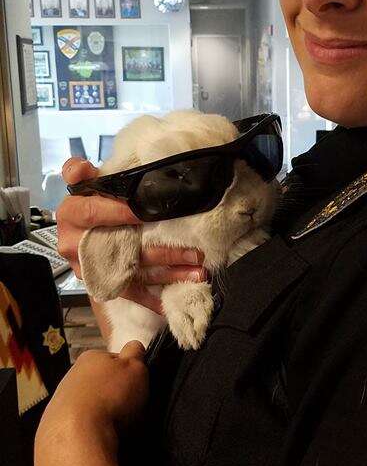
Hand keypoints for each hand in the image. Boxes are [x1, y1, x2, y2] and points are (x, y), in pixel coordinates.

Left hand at [34, 340, 147, 465]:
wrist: (76, 434)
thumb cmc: (110, 396)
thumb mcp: (135, 368)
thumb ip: (136, 354)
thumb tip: (133, 347)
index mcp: (91, 356)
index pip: (114, 359)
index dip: (128, 373)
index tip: (134, 386)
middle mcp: (72, 374)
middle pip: (100, 382)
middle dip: (112, 393)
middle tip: (126, 408)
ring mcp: (60, 399)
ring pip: (89, 403)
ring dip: (99, 412)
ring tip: (111, 426)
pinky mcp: (54, 423)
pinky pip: (78, 423)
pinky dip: (87, 429)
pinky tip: (96, 436)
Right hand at [57, 158, 208, 314]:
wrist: (81, 230)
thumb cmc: (90, 202)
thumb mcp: (86, 183)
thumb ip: (80, 172)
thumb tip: (80, 168)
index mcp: (70, 215)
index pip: (94, 212)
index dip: (121, 212)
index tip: (151, 211)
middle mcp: (75, 245)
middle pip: (121, 249)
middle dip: (161, 252)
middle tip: (193, 252)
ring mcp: (90, 268)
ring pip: (132, 272)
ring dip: (169, 273)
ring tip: (197, 269)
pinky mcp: (103, 284)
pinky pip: (131, 293)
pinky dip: (154, 298)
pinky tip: (177, 294)